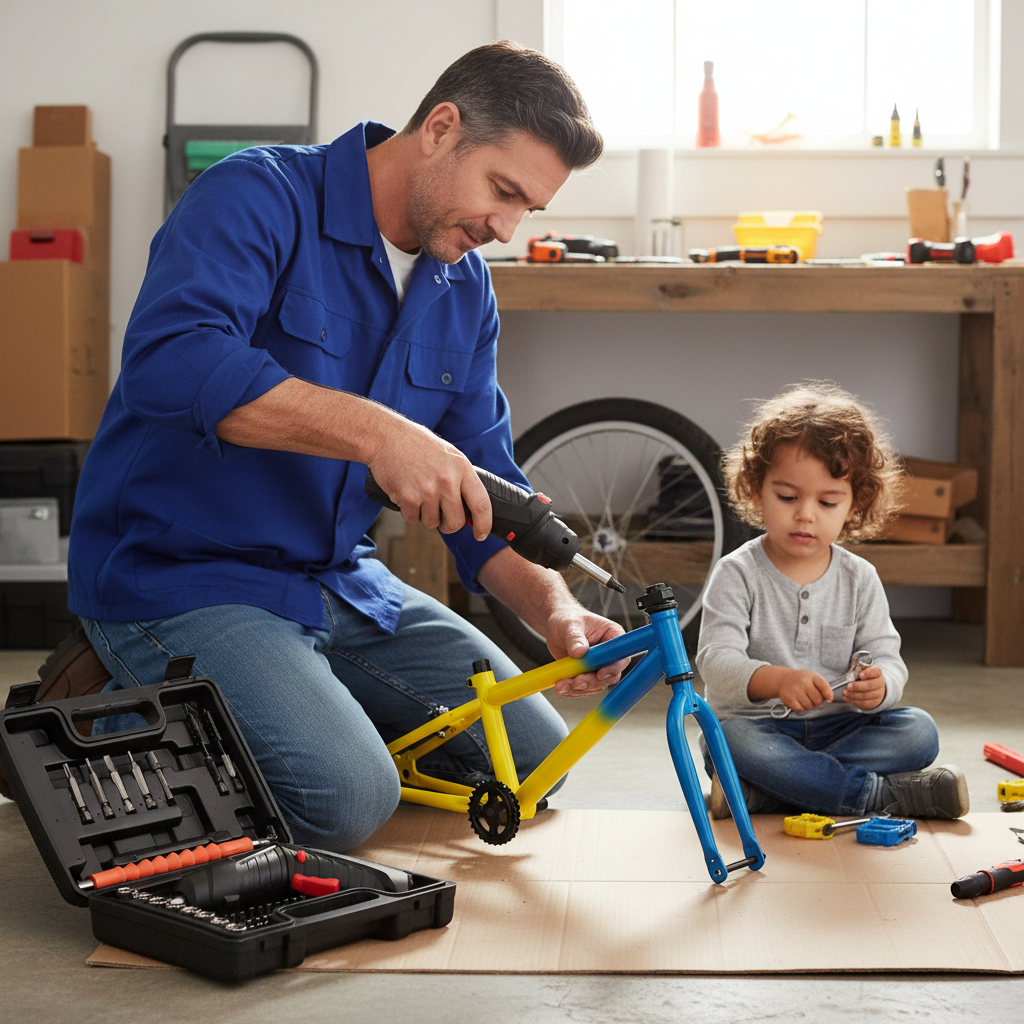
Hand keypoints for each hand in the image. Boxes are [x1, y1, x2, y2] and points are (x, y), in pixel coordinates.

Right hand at [367, 418, 491, 538]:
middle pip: (456, 522)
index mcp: (461, 468)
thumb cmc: (416, 444)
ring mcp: (427, 491)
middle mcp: (447, 481)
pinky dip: (409, 512)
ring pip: (432, 523)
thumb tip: (471, 507)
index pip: (481, 504)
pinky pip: (412, 519)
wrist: (385, 437)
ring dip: (425, 516)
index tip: (481, 534)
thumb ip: (461, 478)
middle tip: (442, 518)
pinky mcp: (408, 498)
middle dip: (449, 525)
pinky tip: (407, 494)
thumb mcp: (448, 454)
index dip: (484, 524)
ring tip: (419, 496)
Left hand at [546, 609, 628, 696]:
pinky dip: (573, 690)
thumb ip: (575, 638)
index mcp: (613, 635)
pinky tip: (561, 687)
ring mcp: (599, 665)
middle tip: (575, 683)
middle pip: (610, 675)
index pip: (621, 655)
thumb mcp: (569, 625)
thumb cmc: (566, 619)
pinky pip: (584, 687)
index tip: (600, 674)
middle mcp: (609, 653)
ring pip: (596, 684)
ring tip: (561, 686)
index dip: (613, 667)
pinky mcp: (588, 674)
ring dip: (579, 689)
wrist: (556, 626)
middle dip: (592, 682)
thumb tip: (579, 652)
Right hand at [776, 669, 834, 713]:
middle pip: (818, 700)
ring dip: (809, 705)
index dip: (828, 695)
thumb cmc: (802, 680)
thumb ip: (824, 687)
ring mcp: (795, 690)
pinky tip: (799, 702)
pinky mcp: (788, 699)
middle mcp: (803, 682)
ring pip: (809, 706)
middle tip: (812, 698)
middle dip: (817, 702)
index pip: (824, 686)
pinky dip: (802, 708)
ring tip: (805, 699)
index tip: (828, 700)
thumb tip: (829, 700)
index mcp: (811, 676)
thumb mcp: (813, 678)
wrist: (783, 679)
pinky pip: (801, 710)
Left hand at [842, 665, 885, 710]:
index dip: (868, 673)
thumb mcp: (861, 669)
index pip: (875, 671)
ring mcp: (879, 694)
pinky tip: (846, 698)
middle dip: (858, 686)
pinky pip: (865, 703)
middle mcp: (880, 683)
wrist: (873, 687)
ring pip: (867, 695)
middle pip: (870, 685)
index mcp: (877, 672)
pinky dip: (854, 701)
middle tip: (848, 686)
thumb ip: (856, 668)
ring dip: (854, 695)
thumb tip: (848, 673)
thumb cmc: (864, 676)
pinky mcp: (874, 703)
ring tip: (845, 692)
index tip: (860, 675)